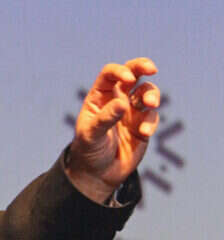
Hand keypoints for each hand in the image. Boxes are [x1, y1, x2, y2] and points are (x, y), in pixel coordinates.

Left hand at [66, 57, 160, 202]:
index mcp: (99, 97)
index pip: (110, 75)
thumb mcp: (91, 134)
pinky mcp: (143, 126)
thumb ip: (106, 118)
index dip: (120, 71)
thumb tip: (123, 104)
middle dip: (143, 66)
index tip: (128, 78)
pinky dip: (150, 122)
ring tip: (151, 104)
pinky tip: (143, 133)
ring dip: (152, 95)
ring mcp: (131, 112)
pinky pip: (152, 117)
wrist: (98, 173)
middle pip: (132, 74)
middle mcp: (116, 100)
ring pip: (147, 93)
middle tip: (152, 68)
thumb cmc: (88, 150)